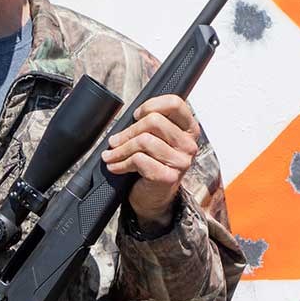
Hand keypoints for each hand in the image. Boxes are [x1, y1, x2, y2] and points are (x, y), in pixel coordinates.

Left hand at [102, 94, 199, 228]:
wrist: (154, 198)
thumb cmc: (153, 164)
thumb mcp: (157, 140)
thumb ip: (150, 124)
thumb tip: (128, 116)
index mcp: (188, 129)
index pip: (174, 103)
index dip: (151, 105)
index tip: (136, 116)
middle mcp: (189, 144)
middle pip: (154, 121)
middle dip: (128, 131)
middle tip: (115, 141)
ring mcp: (181, 162)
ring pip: (144, 141)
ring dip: (120, 149)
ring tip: (110, 155)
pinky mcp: (169, 177)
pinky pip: (139, 160)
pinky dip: (121, 163)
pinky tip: (115, 166)